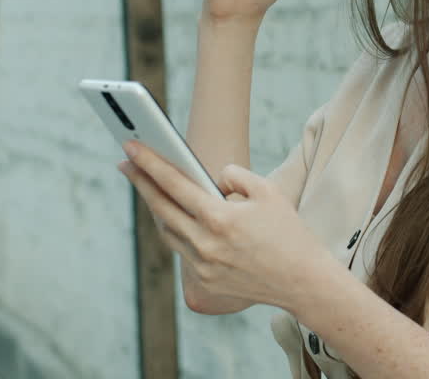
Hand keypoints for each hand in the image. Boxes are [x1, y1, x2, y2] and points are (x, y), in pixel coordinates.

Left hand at [117, 141, 332, 312]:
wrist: (302, 282)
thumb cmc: (289, 233)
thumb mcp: (268, 191)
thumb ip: (235, 175)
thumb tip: (212, 177)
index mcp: (220, 218)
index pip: (175, 184)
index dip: (150, 163)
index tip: (132, 146)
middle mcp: (205, 243)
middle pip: (161, 207)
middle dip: (140, 182)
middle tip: (125, 162)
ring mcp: (203, 265)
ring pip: (167, 230)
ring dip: (154, 206)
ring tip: (145, 186)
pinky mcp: (205, 280)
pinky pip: (181, 248)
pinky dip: (172, 229)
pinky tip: (170, 215)